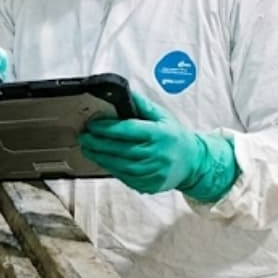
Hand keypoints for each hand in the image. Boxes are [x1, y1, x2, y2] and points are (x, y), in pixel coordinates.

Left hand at [78, 91, 236, 200]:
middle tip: (84, 136)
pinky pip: (124, 177)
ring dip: (100, 157)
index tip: (93, 124)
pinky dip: (110, 168)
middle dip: (97, 142)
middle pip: (120, 149)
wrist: (193, 163)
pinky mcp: (147, 185)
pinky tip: (102, 160)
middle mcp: (157, 154)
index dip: (107, 127)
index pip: (128, 130)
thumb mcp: (163, 116)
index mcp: (160, 134)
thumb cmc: (175, 137)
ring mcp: (152, 172)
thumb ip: (141, 105)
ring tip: (87, 148)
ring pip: (119, 165)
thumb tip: (123, 92)